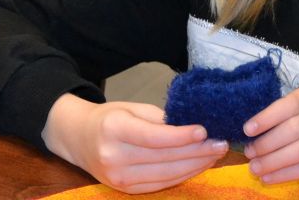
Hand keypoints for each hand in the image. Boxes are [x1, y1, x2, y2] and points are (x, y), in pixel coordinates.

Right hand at [42, 94, 227, 193]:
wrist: (78, 139)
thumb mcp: (129, 108)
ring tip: (214, 154)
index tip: (205, 130)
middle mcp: (114, 156)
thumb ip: (158, 119)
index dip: (181, 136)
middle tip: (220, 143)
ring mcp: (119, 178)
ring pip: (166, 175)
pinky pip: (160, 184)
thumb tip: (192, 126)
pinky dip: (182, 175)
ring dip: (195, 165)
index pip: (154, 137)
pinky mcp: (125, 190)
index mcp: (114, 130)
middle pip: (164, 158)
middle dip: (196, 152)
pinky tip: (197, 165)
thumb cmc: (108, 118)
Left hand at [243, 85, 298, 192]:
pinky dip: (286, 174)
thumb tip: (251, 131)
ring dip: (274, 161)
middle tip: (249, 153)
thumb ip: (285, 118)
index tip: (247, 129)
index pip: (290, 103)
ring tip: (255, 168)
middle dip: (267, 143)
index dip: (267, 117)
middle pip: (294, 128)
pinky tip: (270, 178)